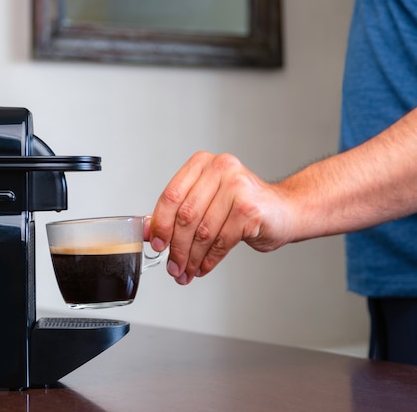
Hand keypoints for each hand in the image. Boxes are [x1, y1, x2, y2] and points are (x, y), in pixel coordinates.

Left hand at [148, 152, 294, 284]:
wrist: (286, 210)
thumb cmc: (243, 206)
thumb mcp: (206, 202)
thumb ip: (177, 212)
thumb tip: (148, 230)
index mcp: (203, 163)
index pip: (171, 195)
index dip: (160, 224)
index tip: (156, 244)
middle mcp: (220, 169)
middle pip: (186, 216)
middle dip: (176, 247)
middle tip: (172, 266)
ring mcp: (238, 187)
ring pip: (203, 232)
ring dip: (191, 258)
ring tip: (186, 271)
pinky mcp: (250, 210)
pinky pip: (221, 242)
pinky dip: (208, 259)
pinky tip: (203, 267)